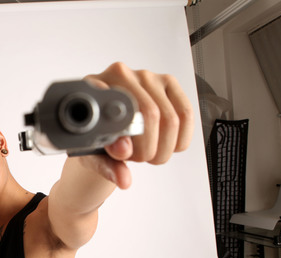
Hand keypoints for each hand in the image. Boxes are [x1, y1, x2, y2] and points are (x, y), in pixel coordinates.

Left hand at [83, 62, 193, 188]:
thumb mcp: (94, 154)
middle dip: (147, 149)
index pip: (115, 105)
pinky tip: (164, 145)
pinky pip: (186, 114)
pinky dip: (179, 141)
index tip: (124, 152)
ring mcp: (146, 77)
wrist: (109, 130)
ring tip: (148, 154)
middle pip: (150, 115)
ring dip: (163, 148)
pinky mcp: (168, 82)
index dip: (125, 133)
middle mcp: (121, 75)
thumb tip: (123, 151)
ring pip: (171, 119)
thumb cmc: (99, 138)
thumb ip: (104, 160)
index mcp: (95, 87)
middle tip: (137, 158)